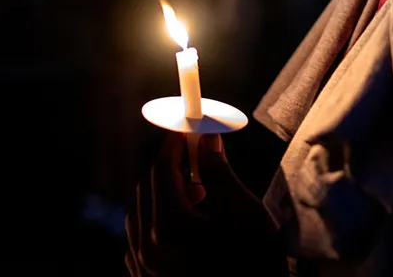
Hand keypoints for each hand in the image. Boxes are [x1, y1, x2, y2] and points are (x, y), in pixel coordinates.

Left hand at [125, 134, 285, 276]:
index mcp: (170, 226)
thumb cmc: (255, 267)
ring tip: (197, 198)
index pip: (162, 169)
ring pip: (138, 216)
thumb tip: (207, 139)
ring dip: (161, 197)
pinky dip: (153, 225)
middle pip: (147, 190)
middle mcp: (147, 249)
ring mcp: (142, 270)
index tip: (189, 130)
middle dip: (169, 169)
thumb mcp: (245, 216)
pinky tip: (182, 229)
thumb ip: (219, 174)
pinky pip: (137, 244)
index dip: (176, 144)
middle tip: (196, 161)